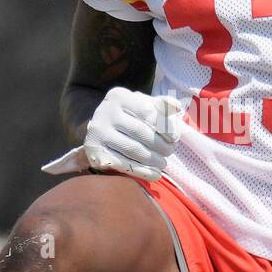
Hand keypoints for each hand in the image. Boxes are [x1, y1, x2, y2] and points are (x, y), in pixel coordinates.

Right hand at [42, 87, 185, 182]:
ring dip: (153, 160)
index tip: (174, 139)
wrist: (100, 132)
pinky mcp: (95, 152)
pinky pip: (124, 164)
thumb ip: (161, 105)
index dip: (165, 127)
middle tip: (169, 153)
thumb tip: (177, 106)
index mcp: (119, 96)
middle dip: (160, 145)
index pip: (148, 112)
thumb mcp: (142, 106)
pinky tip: (155, 174)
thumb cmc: (129, 117)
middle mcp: (105, 112)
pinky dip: (142, 171)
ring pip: (133, 150)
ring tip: (163, 163)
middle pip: (140, 132)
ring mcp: (97, 133)